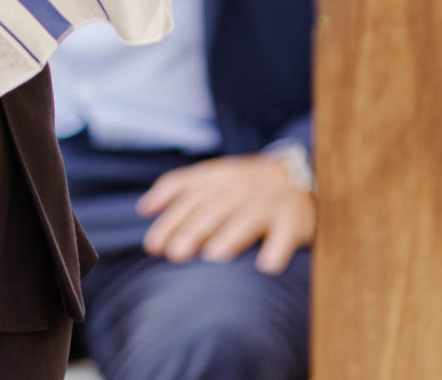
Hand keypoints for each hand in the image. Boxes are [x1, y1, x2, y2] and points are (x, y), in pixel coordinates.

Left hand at [139, 153, 315, 272]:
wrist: (299, 175)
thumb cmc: (244, 183)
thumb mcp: (211, 176)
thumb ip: (176, 188)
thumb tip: (142, 210)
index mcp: (218, 177)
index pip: (188, 196)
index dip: (169, 220)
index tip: (153, 246)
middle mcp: (241, 188)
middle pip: (213, 209)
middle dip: (193, 231)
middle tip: (176, 254)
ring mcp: (268, 204)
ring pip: (246, 220)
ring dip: (230, 237)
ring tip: (214, 256)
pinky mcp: (293, 221)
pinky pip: (285, 237)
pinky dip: (277, 251)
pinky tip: (266, 267)